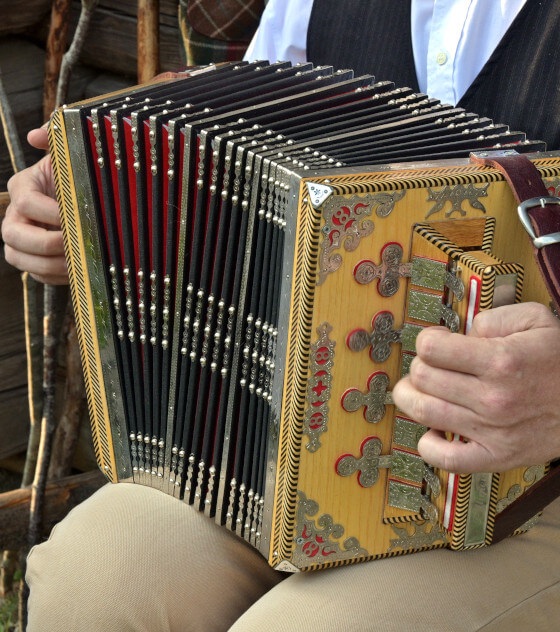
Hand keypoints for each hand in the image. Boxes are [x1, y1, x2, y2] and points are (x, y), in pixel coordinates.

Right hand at [2, 126, 68, 284]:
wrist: (87, 203)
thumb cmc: (78, 178)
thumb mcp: (70, 158)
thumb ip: (55, 140)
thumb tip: (35, 135)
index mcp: (22, 188)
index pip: (25, 202)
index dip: (48, 212)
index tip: (75, 217)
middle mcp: (15, 216)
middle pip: (13, 236)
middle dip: (45, 243)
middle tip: (74, 244)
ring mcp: (21, 242)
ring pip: (20, 259)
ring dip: (49, 265)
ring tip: (77, 263)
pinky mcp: (34, 263)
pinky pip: (38, 276)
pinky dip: (56, 277)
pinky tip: (78, 272)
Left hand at [392, 302, 559, 472]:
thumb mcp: (536, 321)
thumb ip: (493, 318)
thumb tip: (460, 333)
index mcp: (500, 360)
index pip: (431, 348)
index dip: (427, 339)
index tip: (435, 342)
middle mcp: (493, 397)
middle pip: (422, 377)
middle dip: (418, 366)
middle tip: (428, 365)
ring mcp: (493, 430)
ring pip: (423, 412)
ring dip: (411, 398)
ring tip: (418, 391)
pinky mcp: (497, 456)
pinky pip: (445, 458)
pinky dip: (427, 445)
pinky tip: (432, 429)